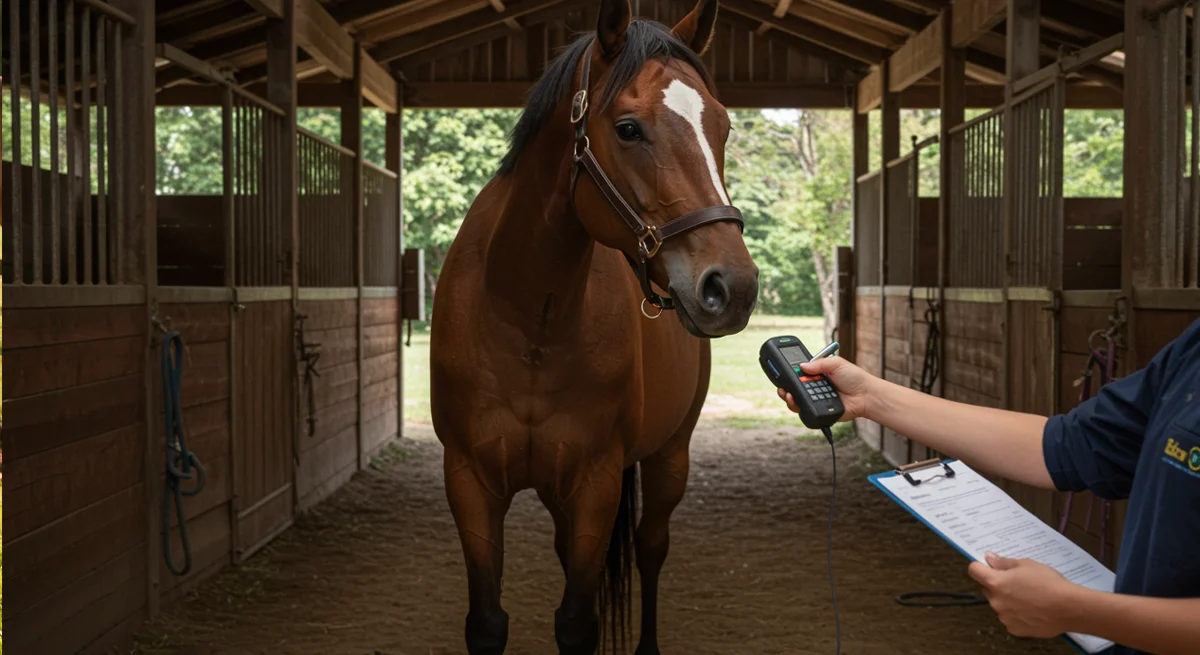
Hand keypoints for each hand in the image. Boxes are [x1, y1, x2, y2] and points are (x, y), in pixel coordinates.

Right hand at [776, 356, 873, 420]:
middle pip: (794, 389)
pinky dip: (800, 408)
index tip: (782, 375)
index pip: (799, 375)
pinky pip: (806, 411)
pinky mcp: (820, 411)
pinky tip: (798, 403)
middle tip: (783, 388)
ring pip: (797, 402)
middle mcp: (815, 388)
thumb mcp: (836, 364)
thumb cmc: (855, 377)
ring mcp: (817, 400)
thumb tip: (802, 366)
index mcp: (817, 375)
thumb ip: (819, 364)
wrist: (866, 395)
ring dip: (790, 399)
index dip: (790, 375)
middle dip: (785, 389)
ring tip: (789, 396)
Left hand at [967, 552, 1082, 638]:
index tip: (988, 566)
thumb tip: (989, 558)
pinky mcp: (1014, 629)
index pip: (974, 571)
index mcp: (996, 582)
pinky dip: (1017, 615)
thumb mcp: (1027, 564)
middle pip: (988, 589)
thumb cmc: (1049, 583)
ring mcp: (1004, 617)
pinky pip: (1010, 619)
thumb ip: (1004, 563)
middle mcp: (996, 601)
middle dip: (997, 584)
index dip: (980, 566)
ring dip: (1008, 600)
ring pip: (1000, 605)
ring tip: (1030, 598)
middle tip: (1017, 582)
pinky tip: (1032, 610)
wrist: (1069, 608)